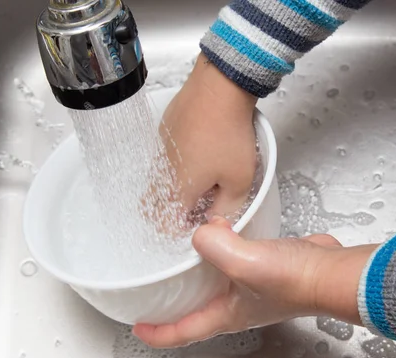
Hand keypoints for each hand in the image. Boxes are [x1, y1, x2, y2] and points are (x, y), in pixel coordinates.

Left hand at [133, 217, 378, 347]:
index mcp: (226, 315)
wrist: (331, 270)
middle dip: (172, 302)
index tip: (137, 325)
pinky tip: (220, 232)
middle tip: (152, 290)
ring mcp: (251, 288)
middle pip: (194, 310)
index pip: (182, 332)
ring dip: (196, 272)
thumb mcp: (246, 263)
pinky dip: (221, 250)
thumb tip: (201, 233)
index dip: (156, 332)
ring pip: (213, 283)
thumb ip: (216, 246)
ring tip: (179, 255)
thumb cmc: (298, 281)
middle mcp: (236, 305)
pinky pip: (233, 261)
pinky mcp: (264, 268)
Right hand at [145, 53, 257, 231]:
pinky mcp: (165, 131)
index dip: (180, 232)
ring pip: (161, 180)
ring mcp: (161, 149)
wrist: (220, 87)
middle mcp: (162, 171)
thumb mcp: (240, 181)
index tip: (198, 226)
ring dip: (178, 187)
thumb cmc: (229, 133)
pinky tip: (202, 154)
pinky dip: (179, 165)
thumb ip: (227, 209)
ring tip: (207, 178)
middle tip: (199, 207)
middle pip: (155, 204)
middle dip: (174, 212)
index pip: (165, 225)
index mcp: (178, 190)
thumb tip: (218, 222)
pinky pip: (166, 158)